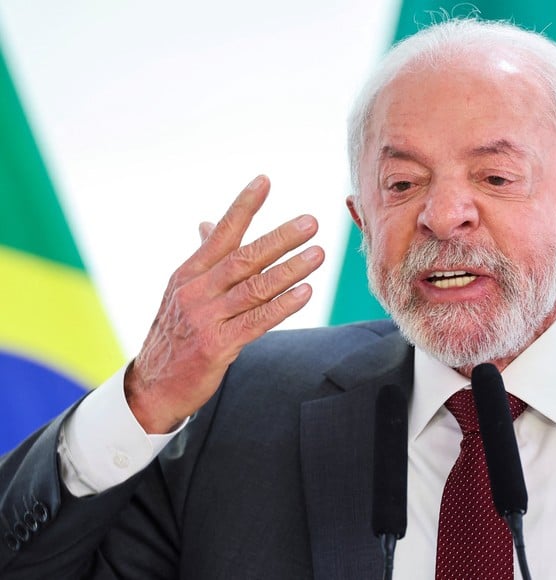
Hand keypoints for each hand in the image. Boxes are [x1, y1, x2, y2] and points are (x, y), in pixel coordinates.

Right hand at [125, 176, 324, 432]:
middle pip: (244, 258)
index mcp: (189, 273)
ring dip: (290, 269)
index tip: (265, 180)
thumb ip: (205, 259)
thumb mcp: (183, 292)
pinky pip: (257, 321)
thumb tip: (210, 224)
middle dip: (280, 238)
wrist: (153, 386)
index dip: (243, 207)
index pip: (221, 234)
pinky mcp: (218, 346)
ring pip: (255, 288)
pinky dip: (283, 306)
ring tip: (318, 254)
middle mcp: (196, 291)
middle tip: (310, 222)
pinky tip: (305, 292)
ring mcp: (206, 319)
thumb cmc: (176, 334)